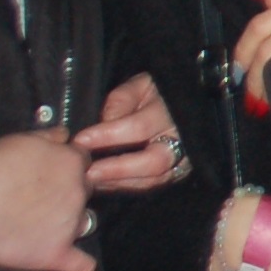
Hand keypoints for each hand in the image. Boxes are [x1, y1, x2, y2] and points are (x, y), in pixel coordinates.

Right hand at [0, 130, 97, 270]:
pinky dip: (79, 265)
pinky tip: (79, 266)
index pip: (83, 162)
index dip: (69, 167)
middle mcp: (78, 192)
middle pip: (84, 191)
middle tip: (42, 198)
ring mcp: (70, 223)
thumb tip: (65, 135)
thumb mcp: (22, 139)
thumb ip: (49, 137)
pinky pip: (80, 263)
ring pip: (83, 222)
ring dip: (70, 222)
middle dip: (69, 193)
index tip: (53, 173)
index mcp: (71, 162)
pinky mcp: (55, 251)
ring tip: (43, 224)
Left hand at [75, 72, 182, 191]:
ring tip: (90, 180)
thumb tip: (105, 122)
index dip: (109, 135)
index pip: (140, 127)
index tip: (81, 140)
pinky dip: (126, 186)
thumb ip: (122, 99)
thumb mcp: (142, 84)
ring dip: (119, 182)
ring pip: (153, 179)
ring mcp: (183, 160)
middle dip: (118, 169)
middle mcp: (182, 140)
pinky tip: (104, 183)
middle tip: (88, 172)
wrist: (189, 103)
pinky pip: (152, 185)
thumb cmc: (160, 92)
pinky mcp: (177, 173)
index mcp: (172, 112)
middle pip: (154, 162)